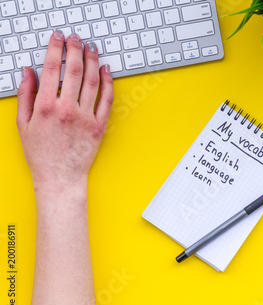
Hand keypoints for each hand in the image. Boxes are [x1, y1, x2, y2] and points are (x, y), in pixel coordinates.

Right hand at [16, 30, 113, 186]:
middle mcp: (67, 110)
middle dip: (75, 49)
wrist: (60, 177)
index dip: (55, 49)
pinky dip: (108, 82)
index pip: (51, 69)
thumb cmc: (41, 153)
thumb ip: (26, 95)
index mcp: (46, 107)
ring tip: (91, 49)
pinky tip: (105, 71)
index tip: (58, 38)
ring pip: (93, 81)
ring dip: (93, 61)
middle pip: (74, 71)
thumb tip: (28, 71)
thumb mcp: (23, 123)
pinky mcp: (100, 126)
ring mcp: (86, 118)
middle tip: (76, 39)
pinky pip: (107, 100)